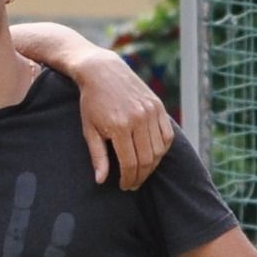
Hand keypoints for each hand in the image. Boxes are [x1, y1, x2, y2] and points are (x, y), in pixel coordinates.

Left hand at [70, 50, 170, 188]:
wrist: (102, 71)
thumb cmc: (92, 102)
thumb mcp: (89, 129)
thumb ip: (98, 155)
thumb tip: (101, 181)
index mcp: (119, 126)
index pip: (130, 163)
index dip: (128, 179)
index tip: (124, 186)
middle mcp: (138, 118)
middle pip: (147, 159)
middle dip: (140, 176)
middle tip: (133, 184)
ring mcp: (151, 111)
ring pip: (159, 150)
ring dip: (152, 166)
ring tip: (142, 173)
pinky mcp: (158, 106)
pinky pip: (167, 136)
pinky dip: (162, 150)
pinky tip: (153, 156)